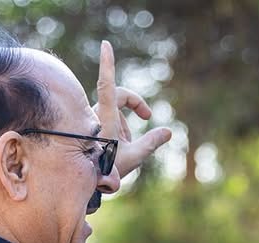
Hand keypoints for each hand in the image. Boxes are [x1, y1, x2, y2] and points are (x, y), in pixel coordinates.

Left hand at [94, 40, 171, 178]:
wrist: (90, 181)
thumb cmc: (109, 169)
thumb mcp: (135, 156)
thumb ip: (152, 142)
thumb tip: (168, 132)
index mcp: (106, 117)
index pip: (107, 84)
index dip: (107, 63)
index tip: (105, 45)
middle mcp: (97, 114)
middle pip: (120, 94)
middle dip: (135, 102)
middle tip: (148, 116)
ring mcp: (95, 120)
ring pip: (116, 112)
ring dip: (127, 125)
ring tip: (128, 148)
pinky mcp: (95, 127)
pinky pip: (111, 121)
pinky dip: (121, 130)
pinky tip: (120, 149)